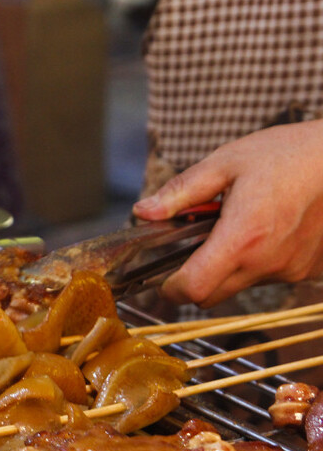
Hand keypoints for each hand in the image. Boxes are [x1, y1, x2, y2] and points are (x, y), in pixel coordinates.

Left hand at [132, 120, 322, 305]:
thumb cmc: (288, 154)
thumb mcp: (225, 162)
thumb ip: (180, 192)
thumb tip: (144, 212)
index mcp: (241, 238)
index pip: (194, 289)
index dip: (171, 288)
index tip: (164, 278)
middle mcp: (267, 262)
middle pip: (212, 296)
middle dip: (194, 279)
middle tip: (195, 246)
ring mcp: (291, 269)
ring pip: (241, 285)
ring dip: (229, 267)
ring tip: (239, 227)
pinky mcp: (309, 268)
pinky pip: (271, 276)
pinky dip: (259, 262)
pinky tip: (267, 230)